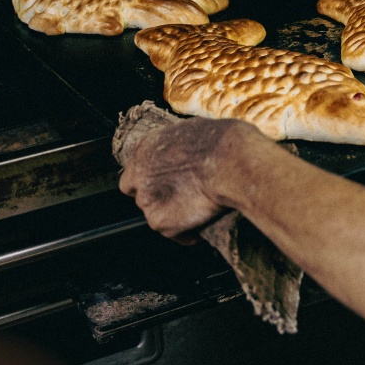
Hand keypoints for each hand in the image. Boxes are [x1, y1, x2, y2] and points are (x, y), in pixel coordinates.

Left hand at [118, 117, 254, 240]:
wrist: (230, 161)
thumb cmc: (220, 142)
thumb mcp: (194, 130)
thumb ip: (179, 146)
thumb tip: (188, 152)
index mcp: (145, 149)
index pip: (134, 174)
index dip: (151, 181)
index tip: (166, 184)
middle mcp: (140, 176)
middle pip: (142, 196)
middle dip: (160, 200)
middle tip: (183, 198)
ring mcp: (147, 200)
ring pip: (157, 216)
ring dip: (174, 216)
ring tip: (198, 212)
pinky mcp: (160, 221)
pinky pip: (175, 234)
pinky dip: (187, 234)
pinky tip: (202, 227)